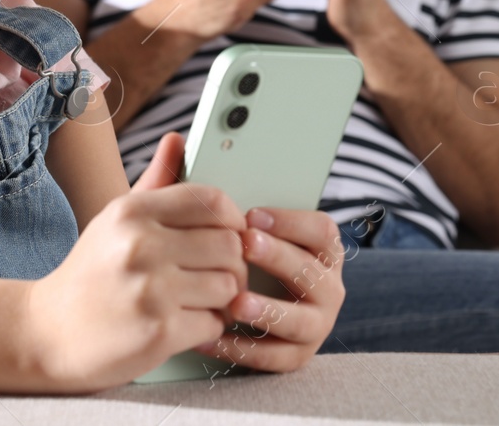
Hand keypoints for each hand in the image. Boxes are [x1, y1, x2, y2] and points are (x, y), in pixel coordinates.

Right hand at [25, 133, 246, 390]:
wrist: (48, 333)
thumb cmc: (91, 274)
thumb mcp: (116, 221)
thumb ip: (155, 181)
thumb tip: (177, 139)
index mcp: (133, 212)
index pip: (212, 201)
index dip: (233, 218)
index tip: (230, 234)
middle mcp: (141, 245)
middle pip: (229, 244)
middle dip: (233, 263)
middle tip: (221, 274)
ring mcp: (151, 289)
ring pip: (227, 285)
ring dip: (222, 298)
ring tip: (203, 301)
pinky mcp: (159, 331)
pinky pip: (214, 324)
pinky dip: (208, 328)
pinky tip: (188, 324)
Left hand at [193, 206, 345, 373]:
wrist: (225, 309)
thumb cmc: (226, 257)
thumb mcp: (219, 225)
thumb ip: (201, 190)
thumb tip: (173, 141)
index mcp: (318, 249)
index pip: (321, 230)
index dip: (290, 222)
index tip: (251, 216)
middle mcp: (325, 286)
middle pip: (312, 271)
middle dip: (279, 257)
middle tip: (245, 247)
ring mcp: (314, 324)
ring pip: (300, 319)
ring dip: (269, 309)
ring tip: (236, 301)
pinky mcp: (293, 357)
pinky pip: (273, 357)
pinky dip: (243, 348)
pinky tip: (214, 336)